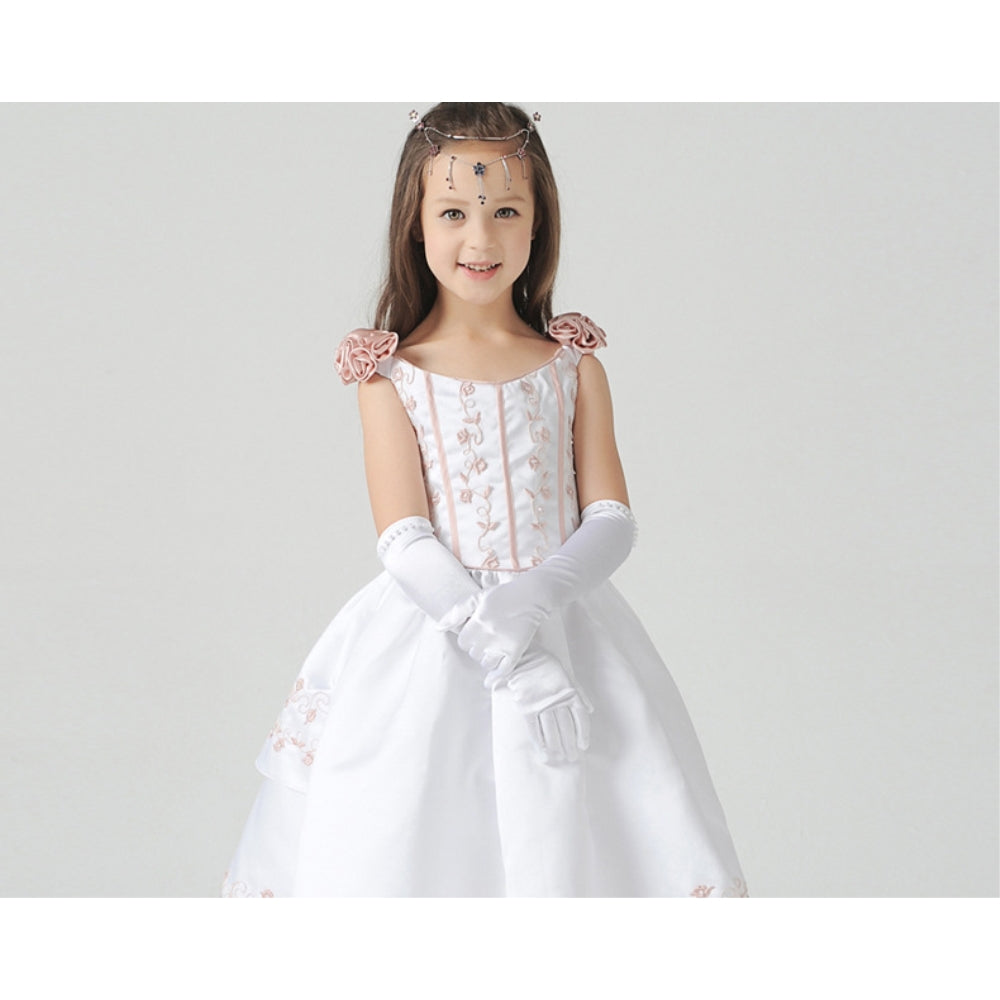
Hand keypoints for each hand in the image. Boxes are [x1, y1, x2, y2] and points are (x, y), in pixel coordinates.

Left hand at [455, 579, 548, 683]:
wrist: (531, 596)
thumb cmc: (502, 595)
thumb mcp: (477, 598)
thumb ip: (457, 612)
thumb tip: (438, 627)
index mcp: (478, 622)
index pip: (463, 642)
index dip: (467, 637)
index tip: (474, 631)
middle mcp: (489, 636)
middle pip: (473, 653)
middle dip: (477, 646)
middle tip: (485, 636)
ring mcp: (503, 645)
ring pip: (485, 662)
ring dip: (486, 657)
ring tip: (493, 647)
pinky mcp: (516, 651)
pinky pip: (503, 670)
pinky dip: (495, 677)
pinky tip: (489, 682)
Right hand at [501, 643, 593, 764]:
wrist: (525, 655)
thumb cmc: (547, 664)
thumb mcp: (568, 675)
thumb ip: (580, 693)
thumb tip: (591, 709)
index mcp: (569, 692)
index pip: (580, 717)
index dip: (583, 733)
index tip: (584, 746)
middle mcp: (557, 700)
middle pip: (567, 727)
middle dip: (570, 744)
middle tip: (571, 758)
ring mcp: (541, 704)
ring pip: (552, 730)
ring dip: (556, 746)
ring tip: (559, 758)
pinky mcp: (526, 706)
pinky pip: (534, 728)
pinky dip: (539, 741)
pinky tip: (543, 752)